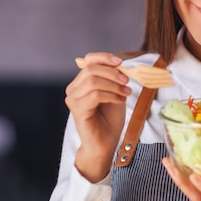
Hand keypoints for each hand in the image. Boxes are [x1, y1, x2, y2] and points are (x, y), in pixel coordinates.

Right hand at [65, 52, 131, 181]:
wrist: (105, 143)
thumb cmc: (109, 120)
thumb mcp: (115, 92)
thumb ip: (114, 78)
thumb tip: (120, 64)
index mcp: (81, 82)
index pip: (88, 60)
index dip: (104, 58)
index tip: (120, 62)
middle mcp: (73, 89)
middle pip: (91, 69)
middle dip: (112, 73)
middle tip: (126, 81)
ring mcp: (73, 100)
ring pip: (93, 81)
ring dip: (113, 85)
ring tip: (126, 93)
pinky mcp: (77, 110)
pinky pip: (95, 95)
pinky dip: (111, 95)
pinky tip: (120, 100)